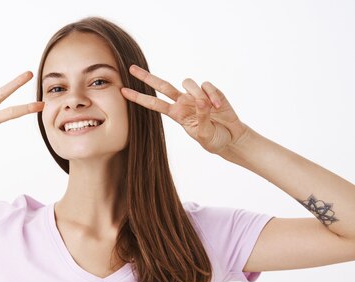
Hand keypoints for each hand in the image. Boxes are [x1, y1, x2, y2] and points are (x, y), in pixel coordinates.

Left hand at [121, 65, 249, 154]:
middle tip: (131, 69)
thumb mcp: (204, 135)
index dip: (139, 98)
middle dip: (147, 77)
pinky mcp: (211, 91)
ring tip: (213, 108)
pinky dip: (213, 96)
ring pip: (188, 83)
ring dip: (199, 94)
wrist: (232, 138)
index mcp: (176, 114)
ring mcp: (196, 95)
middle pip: (162, 86)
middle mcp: (183, 102)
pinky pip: (207, 86)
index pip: (154, 104)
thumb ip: (201, 118)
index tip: (123, 92)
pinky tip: (219, 106)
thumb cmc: (214, 140)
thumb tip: (200, 100)